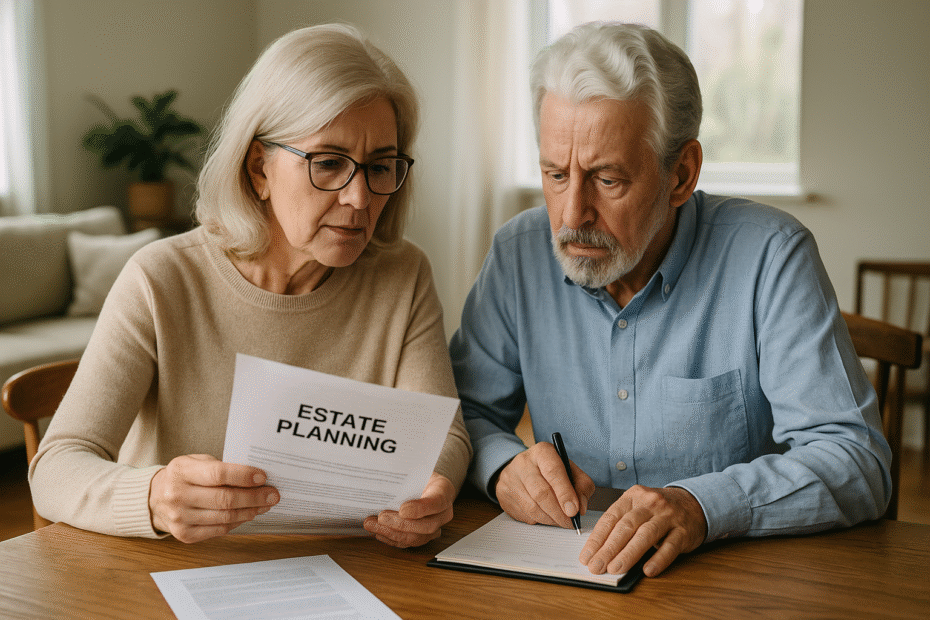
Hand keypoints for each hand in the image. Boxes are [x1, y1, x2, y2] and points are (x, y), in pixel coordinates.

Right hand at [148, 454, 278, 542]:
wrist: (154, 499)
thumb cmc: (183, 477)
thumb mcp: (195, 462)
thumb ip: (220, 467)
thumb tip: (255, 476)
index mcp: (181, 471)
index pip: (218, 474)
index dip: (243, 476)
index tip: (263, 477)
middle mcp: (177, 495)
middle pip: (224, 499)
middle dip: (254, 497)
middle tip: (272, 494)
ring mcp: (180, 518)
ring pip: (225, 517)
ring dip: (250, 511)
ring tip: (264, 505)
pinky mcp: (184, 535)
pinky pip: (219, 530)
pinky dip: (237, 522)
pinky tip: (247, 514)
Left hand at [363, 472, 454, 547]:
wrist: (427, 486)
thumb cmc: (421, 477)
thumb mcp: (417, 469)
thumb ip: (406, 474)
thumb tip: (387, 472)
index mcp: (443, 492)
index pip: (436, 503)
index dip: (420, 509)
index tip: (402, 509)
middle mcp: (443, 514)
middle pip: (426, 525)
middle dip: (401, 524)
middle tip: (381, 517)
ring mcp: (434, 528)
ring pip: (416, 538)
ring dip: (391, 533)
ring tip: (372, 525)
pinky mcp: (423, 537)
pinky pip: (408, 543)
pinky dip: (391, 539)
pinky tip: (378, 532)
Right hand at [494, 441, 594, 528]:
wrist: (522, 469)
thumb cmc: (551, 471)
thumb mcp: (571, 471)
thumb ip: (582, 486)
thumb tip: (580, 509)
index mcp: (542, 452)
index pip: (553, 471)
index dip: (565, 493)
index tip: (574, 511)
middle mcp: (523, 462)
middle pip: (541, 493)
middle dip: (558, 513)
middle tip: (570, 522)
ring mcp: (510, 479)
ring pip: (532, 507)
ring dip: (550, 519)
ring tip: (560, 521)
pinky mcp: (503, 494)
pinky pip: (524, 514)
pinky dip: (539, 520)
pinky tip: (546, 516)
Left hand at [579, 485, 706, 577]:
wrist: (693, 503)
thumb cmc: (657, 510)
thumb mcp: (637, 507)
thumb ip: (620, 523)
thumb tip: (598, 550)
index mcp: (633, 496)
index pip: (610, 518)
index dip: (597, 539)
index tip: (586, 557)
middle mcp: (650, 504)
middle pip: (626, 527)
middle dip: (608, 549)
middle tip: (596, 566)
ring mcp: (668, 516)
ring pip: (645, 535)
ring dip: (628, 554)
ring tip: (615, 569)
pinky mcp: (684, 531)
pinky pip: (670, 546)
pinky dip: (658, 559)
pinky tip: (647, 570)